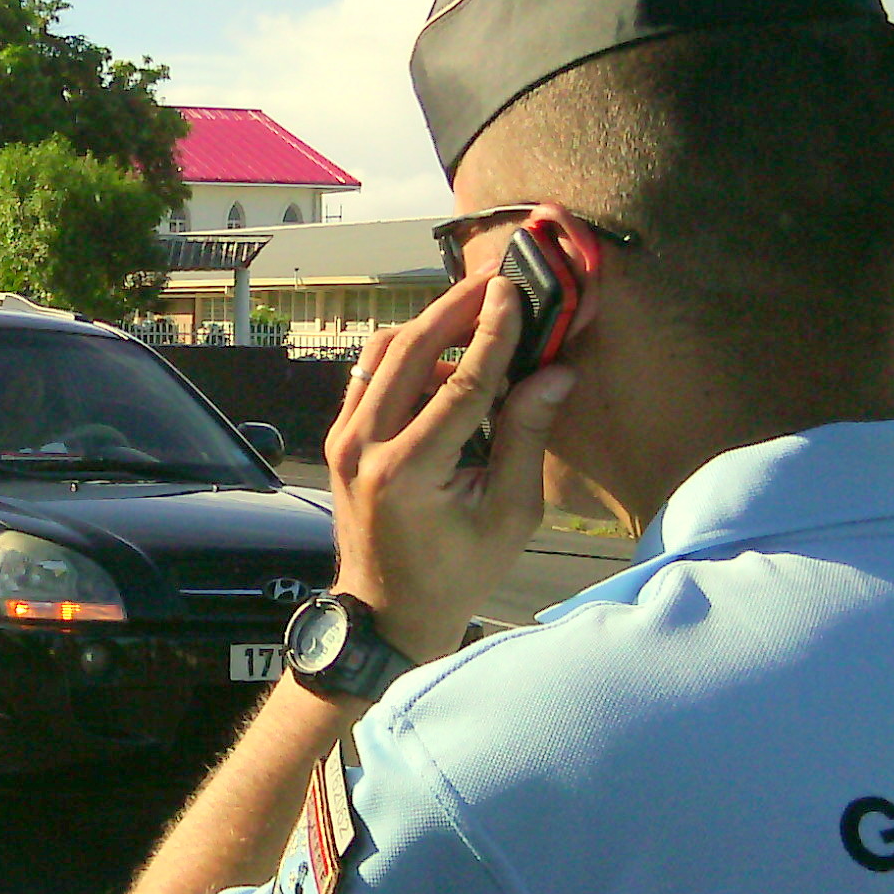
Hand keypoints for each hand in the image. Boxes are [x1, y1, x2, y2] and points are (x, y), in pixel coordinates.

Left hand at [323, 276, 575, 662]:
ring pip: (382, 355)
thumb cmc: (457, 571)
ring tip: (474, 313)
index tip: (512, 292)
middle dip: (454, 309)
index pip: (461, 383)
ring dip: (428, 328)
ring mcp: (342, 440)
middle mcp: (364, 447)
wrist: (388, 611)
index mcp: (408, 471)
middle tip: (494, 283)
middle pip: (410, 350)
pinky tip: (444, 353)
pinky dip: (405, 354)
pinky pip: (369, 376)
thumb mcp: (509, 515)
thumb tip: (555, 372)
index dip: (492, 333)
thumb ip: (527, 438)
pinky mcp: (339, 437)